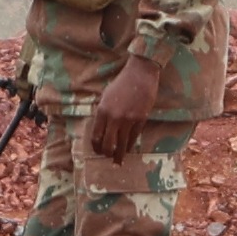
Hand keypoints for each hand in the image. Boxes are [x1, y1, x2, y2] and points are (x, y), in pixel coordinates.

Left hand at [87, 56, 165, 170]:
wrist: (140, 74)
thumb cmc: (122, 84)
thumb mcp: (106, 97)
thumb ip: (103, 113)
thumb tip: (101, 130)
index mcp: (102, 111)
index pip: (96, 136)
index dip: (96, 147)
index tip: (98, 151)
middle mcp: (114, 118)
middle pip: (107, 144)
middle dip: (106, 154)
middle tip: (108, 157)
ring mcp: (128, 120)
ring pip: (122, 145)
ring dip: (119, 155)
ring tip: (118, 161)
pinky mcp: (140, 120)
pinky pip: (133, 138)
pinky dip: (130, 145)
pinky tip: (128, 149)